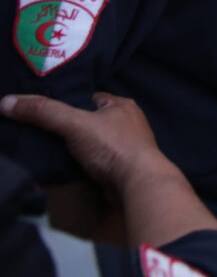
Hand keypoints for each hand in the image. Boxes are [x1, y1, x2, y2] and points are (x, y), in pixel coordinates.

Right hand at [0, 93, 173, 192]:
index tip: (44, 112)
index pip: (88, 98)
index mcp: (121, 105)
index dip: (66, 104)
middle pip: (89, 121)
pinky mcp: (122, 167)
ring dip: (76, 148)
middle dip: (70, 128)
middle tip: (43, 134)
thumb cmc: (112, 147)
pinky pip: (96, 161)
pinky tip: (67, 168)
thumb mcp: (74, 123)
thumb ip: (44, 112)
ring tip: (50, 152)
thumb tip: (8, 102)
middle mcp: (127, 123)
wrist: (137, 184)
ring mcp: (126, 146)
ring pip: (93, 143)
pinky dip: (83, 164)